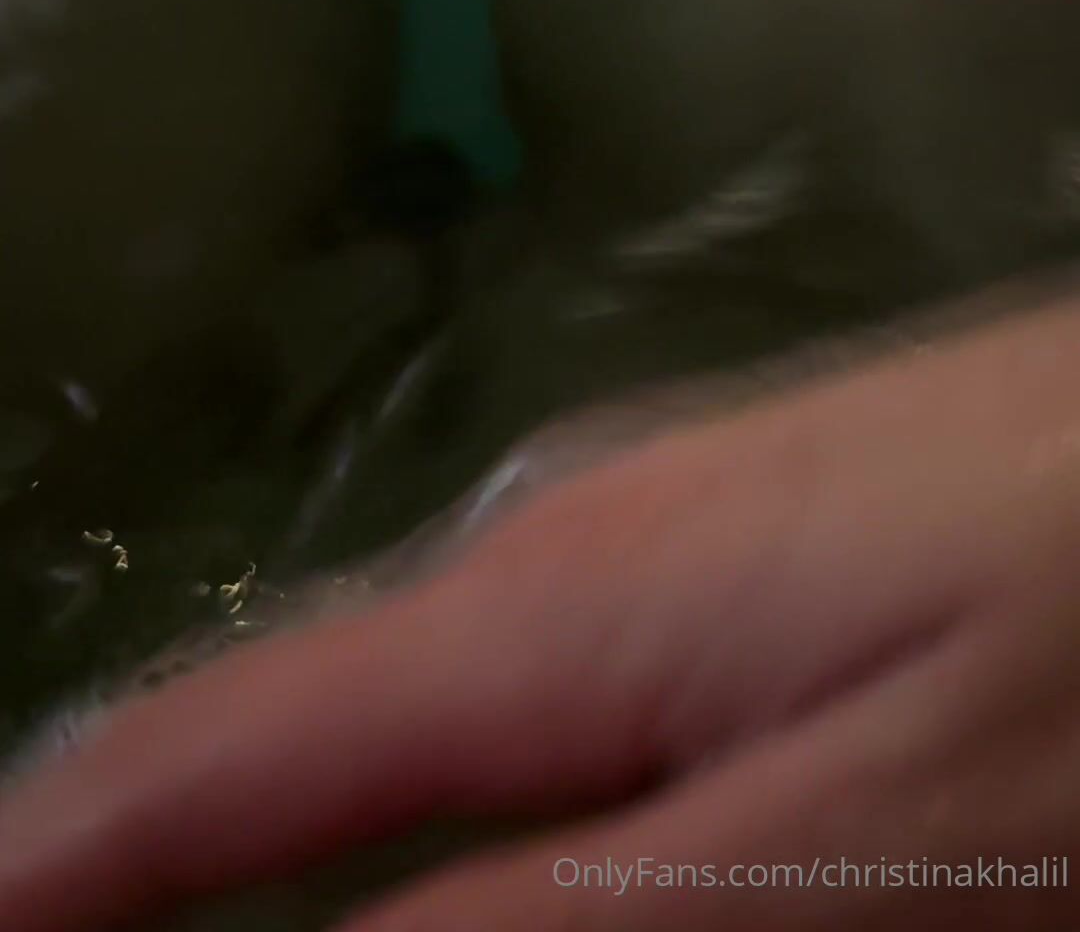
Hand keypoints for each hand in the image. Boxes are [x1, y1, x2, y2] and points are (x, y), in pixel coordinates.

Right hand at [3, 289, 1079, 928]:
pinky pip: (550, 692)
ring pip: (430, 717)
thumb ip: (539, 924)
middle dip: (166, 865)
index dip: (61, 861)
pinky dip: (468, 796)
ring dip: (320, 834)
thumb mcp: (834, 853)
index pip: (214, 755)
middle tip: (84, 912)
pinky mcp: (750, 541)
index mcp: (546, 610)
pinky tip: (481, 840)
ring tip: (212, 881)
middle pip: (301, 734)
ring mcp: (660, 529)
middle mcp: (563, 543)